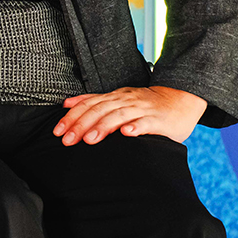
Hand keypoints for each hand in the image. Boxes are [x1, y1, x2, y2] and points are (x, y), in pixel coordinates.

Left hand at [54, 85, 206, 144]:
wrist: (180, 99)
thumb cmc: (145, 104)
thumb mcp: (118, 99)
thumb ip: (95, 101)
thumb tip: (68, 104)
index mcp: (114, 97)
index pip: (88, 105)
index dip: (72, 117)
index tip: (57, 131)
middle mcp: (126, 100)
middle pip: (99, 110)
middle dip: (81, 125)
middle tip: (68, 140)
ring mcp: (142, 109)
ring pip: (119, 115)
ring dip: (103, 127)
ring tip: (90, 139)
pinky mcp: (158, 120)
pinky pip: (146, 123)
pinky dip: (136, 127)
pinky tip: (127, 134)